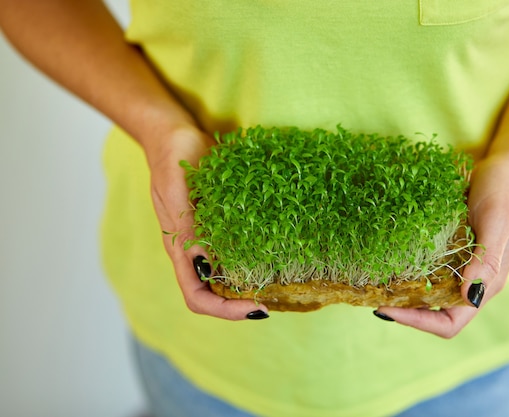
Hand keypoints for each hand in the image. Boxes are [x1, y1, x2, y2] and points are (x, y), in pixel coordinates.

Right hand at [145, 125, 269, 319]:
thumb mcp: (177, 188)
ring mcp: (205, 239)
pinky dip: (251, 262)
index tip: (256, 307)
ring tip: (277, 287)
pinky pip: (234, 253)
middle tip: (272, 302)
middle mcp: (192, 250)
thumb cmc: (172, 158)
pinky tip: (273, 257)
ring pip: (224, 278)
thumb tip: (204, 263)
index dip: (224, 310)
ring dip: (246, 288)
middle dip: (239, 305)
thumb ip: (186, 226)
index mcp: (177, 248)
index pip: (195, 296)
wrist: (174, 136)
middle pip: (212, 294)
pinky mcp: (218, 225)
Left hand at [375, 154, 508, 337]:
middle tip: (372, 296)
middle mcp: (473, 281)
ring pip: (429, 294)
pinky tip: (389, 261)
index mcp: (488, 283)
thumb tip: (470, 296)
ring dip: (404, 294)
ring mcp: (462, 266)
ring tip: (374, 284)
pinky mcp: (452, 250)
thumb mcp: (497, 221)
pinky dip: (409, 272)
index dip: (418, 322)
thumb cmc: (506, 191)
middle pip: (435, 313)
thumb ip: (486, 259)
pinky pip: (428, 271)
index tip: (386, 308)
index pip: (451, 322)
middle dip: (404, 310)